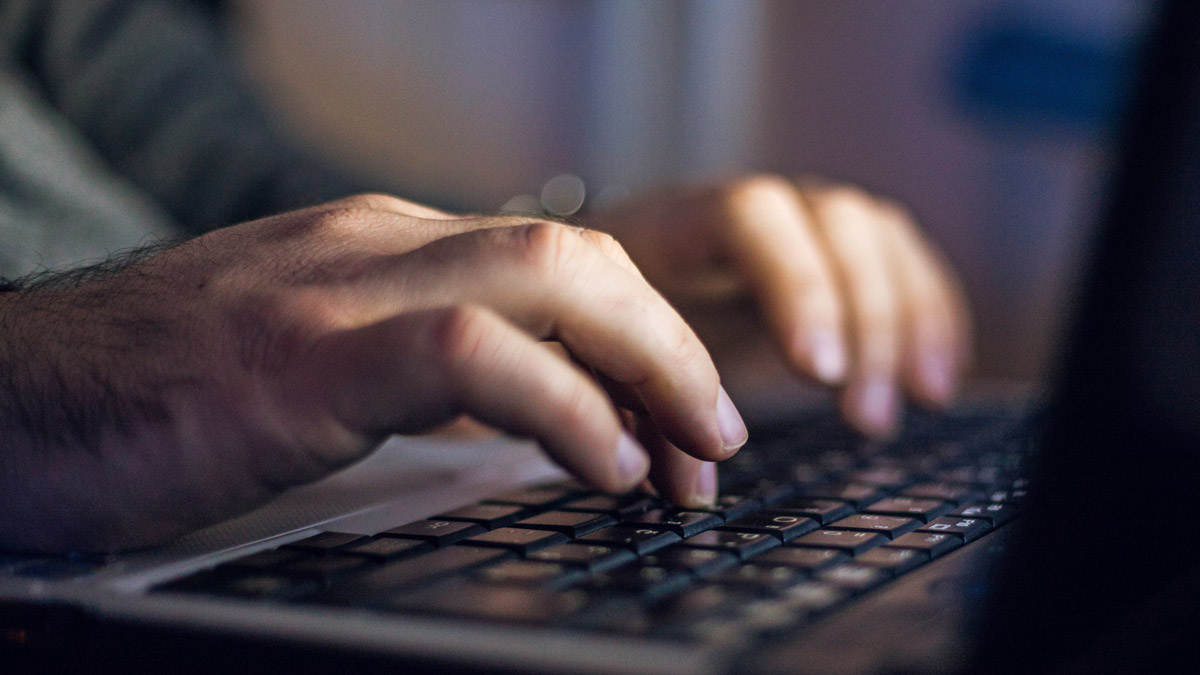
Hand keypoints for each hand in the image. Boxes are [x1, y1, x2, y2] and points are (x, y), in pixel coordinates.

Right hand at [0, 194, 745, 552]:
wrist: (12, 393)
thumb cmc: (165, 392)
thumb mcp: (322, 365)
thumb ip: (422, 370)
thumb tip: (534, 422)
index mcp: (389, 250)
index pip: (566, 267)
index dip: (651, 344)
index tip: (685, 431)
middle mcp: (378, 248)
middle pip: (583, 259)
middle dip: (674, 349)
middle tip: (716, 443)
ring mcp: (341, 293)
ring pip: (549, 278)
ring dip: (647, 369)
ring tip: (686, 458)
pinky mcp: (301, 360)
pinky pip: (469, 353)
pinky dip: (559, 406)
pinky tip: (601, 465)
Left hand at [590, 176, 970, 436]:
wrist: (601, 292)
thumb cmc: (598, 332)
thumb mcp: (599, 357)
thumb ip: (637, 403)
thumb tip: (692, 484)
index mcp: (675, 223)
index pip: (749, 217)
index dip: (797, 287)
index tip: (818, 372)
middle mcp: (746, 210)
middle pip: (834, 220)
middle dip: (866, 317)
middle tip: (865, 415)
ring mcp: (794, 224)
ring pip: (876, 236)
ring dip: (909, 319)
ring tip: (921, 400)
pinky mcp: (830, 255)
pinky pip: (900, 261)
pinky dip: (932, 314)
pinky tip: (937, 375)